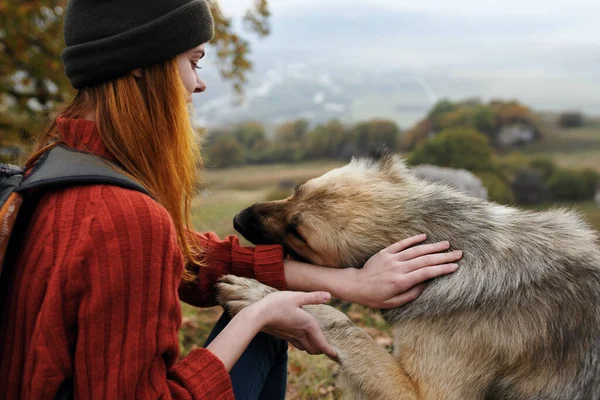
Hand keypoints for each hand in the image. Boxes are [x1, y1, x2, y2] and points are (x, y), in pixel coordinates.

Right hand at [252, 290, 336, 357]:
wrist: (256, 317)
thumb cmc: (277, 304)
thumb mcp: (296, 297)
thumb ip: (313, 297)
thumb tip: (329, 295)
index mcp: (308, 325)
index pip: (322, 343)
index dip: (330, 351)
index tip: (336, 356)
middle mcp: (301, 333)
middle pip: (315, 349)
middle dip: (322, 350)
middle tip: (330, 349)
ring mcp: (291, 336)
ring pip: (305, 348)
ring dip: (313, 348)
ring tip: (318, 345)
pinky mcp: (283, 336)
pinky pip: (297, 344)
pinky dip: (303, 344)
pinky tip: (301, 338)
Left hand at [344, 234, 461, 308]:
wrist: (356, 285)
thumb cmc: (375, 297)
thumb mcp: (394, 302)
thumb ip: (411, 294)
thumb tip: (426, 284)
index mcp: (401, 281)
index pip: (426, 273)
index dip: (442, 269)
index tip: (455, 266)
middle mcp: (398, 268)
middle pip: (425, 260)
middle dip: (443, 257)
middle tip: (458, 254)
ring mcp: (391, 258)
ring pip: (415, 251)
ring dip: (432, 247)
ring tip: (446, 244)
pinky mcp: (385, 252)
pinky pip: (401, 244)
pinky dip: (413, 240)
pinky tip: (424, 236)